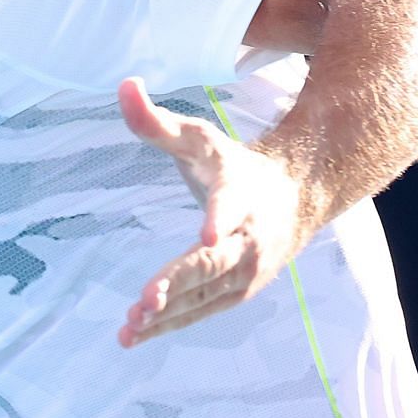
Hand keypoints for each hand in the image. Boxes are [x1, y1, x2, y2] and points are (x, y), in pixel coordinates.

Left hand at [115, 77, 313, 347]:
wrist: (294, 198)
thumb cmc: (235, 166)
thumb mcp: (199, 138)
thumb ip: (157, 121)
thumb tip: (123, 84)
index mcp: (240, 193)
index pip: (229, 205)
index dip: (218, 218)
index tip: (209, 234)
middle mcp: (248, 238)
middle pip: (214, 263)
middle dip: (180, 281)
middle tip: (147, 299)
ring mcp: (246, 271)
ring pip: (204, 295)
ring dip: (168, 312)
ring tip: (132, 323)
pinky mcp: (237, 293)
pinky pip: (200, 311)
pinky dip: (170, 323)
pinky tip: (134, 333)